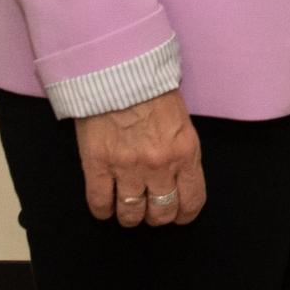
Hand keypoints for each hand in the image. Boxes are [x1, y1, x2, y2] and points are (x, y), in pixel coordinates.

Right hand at [74, 90, 205, 227]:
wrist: (119, 73)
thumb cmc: (153, 92)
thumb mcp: (182, 123)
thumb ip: (182, 153)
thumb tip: (178, 179)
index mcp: (185, 153)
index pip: (192, 200)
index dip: (185, 214)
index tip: (179, 215)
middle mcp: (160, 166)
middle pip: (161, 213)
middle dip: (157, 216)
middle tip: (151, 209)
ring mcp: (127, 168)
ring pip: (131, 214)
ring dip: (130, 216)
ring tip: (128, 208)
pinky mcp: (97, 166)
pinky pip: (100, 204)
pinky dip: (103, 210)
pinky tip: (106, 205)